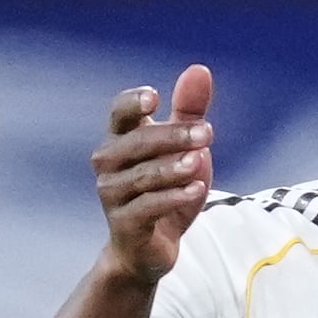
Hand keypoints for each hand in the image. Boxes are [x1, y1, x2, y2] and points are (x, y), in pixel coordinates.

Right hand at [91, 66, 216, 287]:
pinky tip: (196, 189)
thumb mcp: (183, 149)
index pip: (120, 112)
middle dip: (173, 136)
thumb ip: (189, 111)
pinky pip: (147, 206)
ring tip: (200, 161)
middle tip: (208, 133)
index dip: (133, 102)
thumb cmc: (164, 190)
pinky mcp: (123, 223)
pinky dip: (173, 197)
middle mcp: (108, 163)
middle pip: (137, 141)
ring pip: (142, 175)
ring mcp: (111, 194)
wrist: (149, 248)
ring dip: (173, 168)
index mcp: (119, 138)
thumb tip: (199, 69)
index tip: (155, 97)